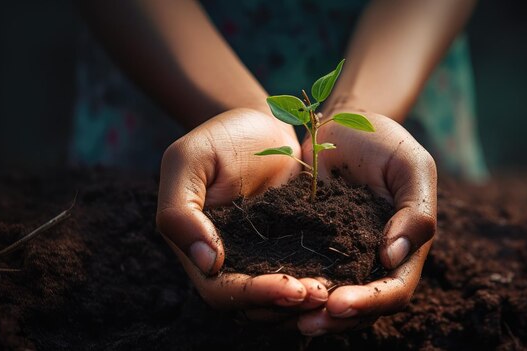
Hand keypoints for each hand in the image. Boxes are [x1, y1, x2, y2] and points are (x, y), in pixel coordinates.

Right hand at [156, 108, 328, 317]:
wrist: (262, 124)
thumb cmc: (219, 138)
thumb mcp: (187, 161)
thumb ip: (180, 211)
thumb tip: (208, 264)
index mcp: (199, 251)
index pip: (222, 292)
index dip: (255, 296)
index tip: (291, 288)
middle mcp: (231, 263)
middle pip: (255, 306)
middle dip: (287, 304)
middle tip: (321, 295)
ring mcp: (264, 258)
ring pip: (281, 299)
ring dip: (307, 302)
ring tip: (334, 291)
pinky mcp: (293, 248)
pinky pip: (306, 274)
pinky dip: (323, 281)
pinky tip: (346, 276)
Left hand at [297, 110, 436, 334]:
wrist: (343, 124)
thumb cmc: (385, 141)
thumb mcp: (412, 166)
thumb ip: (414, 212)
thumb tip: (393, 258)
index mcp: (405, 248)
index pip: (394, 290)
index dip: (369, 303)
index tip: (339, 303)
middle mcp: (373, 259)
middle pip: (360, 306)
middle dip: (335, 319)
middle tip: (305, 322)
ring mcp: (341, 254)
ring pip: (329, 297)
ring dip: (309, 312)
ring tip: (283, 315)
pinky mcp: (311, 244)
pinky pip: (303, 271)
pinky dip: (289, 285)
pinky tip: (266, 290)